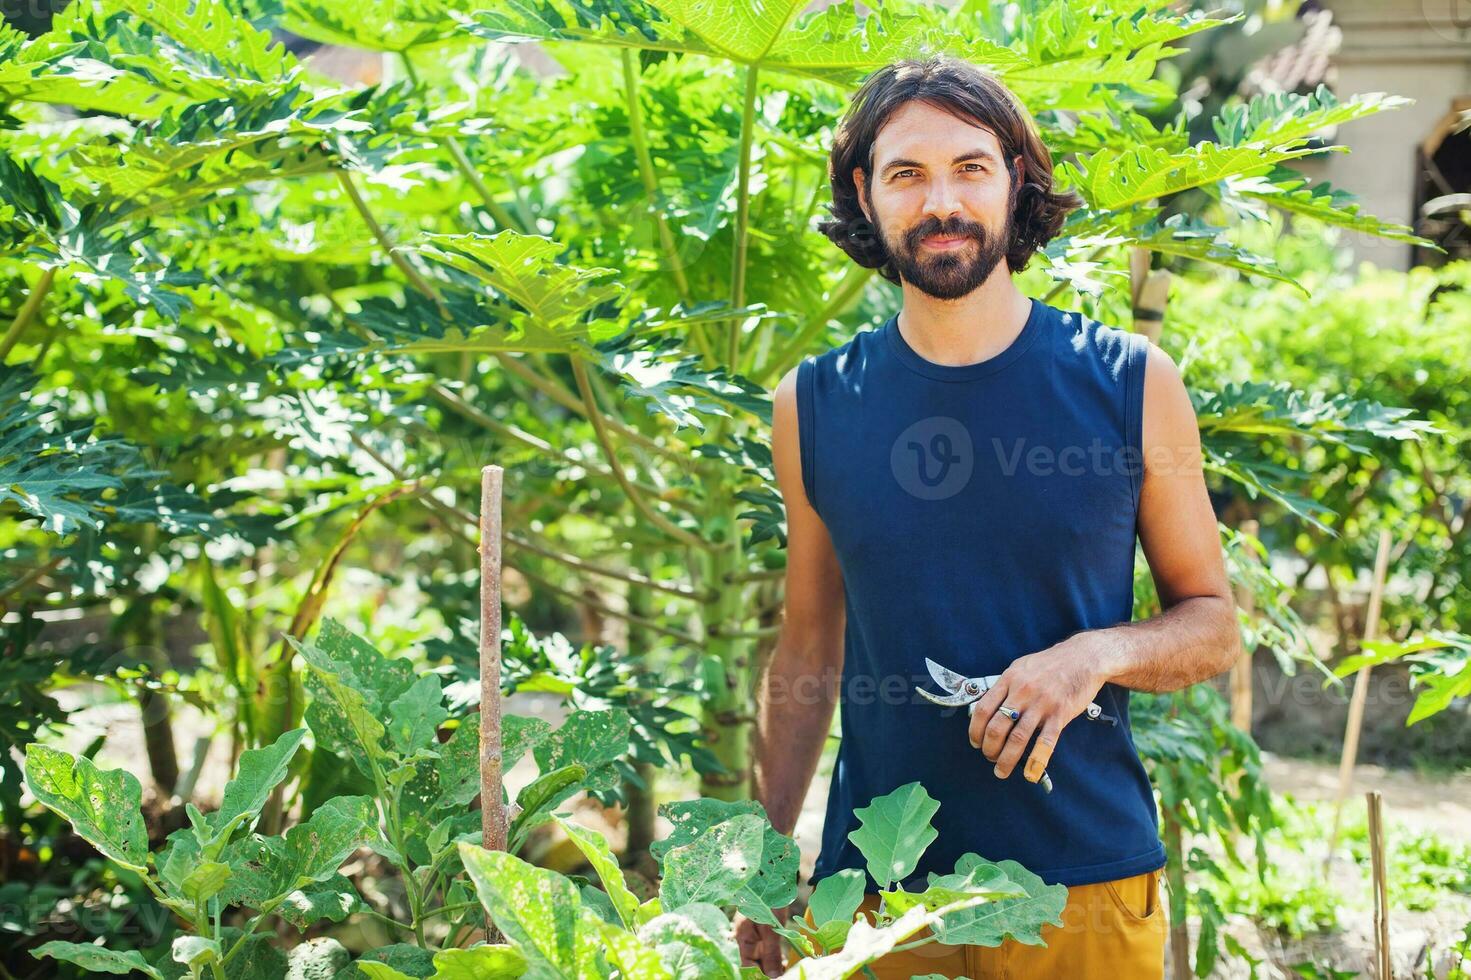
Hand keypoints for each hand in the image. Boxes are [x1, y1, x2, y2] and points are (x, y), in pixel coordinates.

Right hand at [734, 905, 792, 976]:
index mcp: (740, 938)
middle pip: (752, 966)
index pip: (745, 967)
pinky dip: (774, 960)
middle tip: (782, 975)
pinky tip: (783, 963)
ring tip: (785, 970)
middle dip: (766, 974)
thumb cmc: (768, 899)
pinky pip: (766, 955)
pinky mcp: (763, 937)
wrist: (775, 880)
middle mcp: (744, 941)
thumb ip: (771, 953)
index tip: (774, 979)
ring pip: (760, 962)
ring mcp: (754, 939)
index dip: (758, 977)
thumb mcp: (770, 928)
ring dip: (772, 968)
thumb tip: (773, 977)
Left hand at [966, 633, 1111, 783]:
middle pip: (996, 727)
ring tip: (1001, 770)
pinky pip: (1045, 742)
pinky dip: (1036, 761)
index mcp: (1009, 679)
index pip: (983, 709)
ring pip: (1017, 738)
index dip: (975, 730)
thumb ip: (1005, 686)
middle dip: (989, 748)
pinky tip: (1030, 773)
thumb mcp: (1021, 667)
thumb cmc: (1051, 663)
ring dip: (1006, 759)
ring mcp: (1041, 703)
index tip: (975, 742)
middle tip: (989, 757)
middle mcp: (1022, 691)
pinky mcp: (1060, 714)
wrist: (1084, 658)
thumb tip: (988, 706)